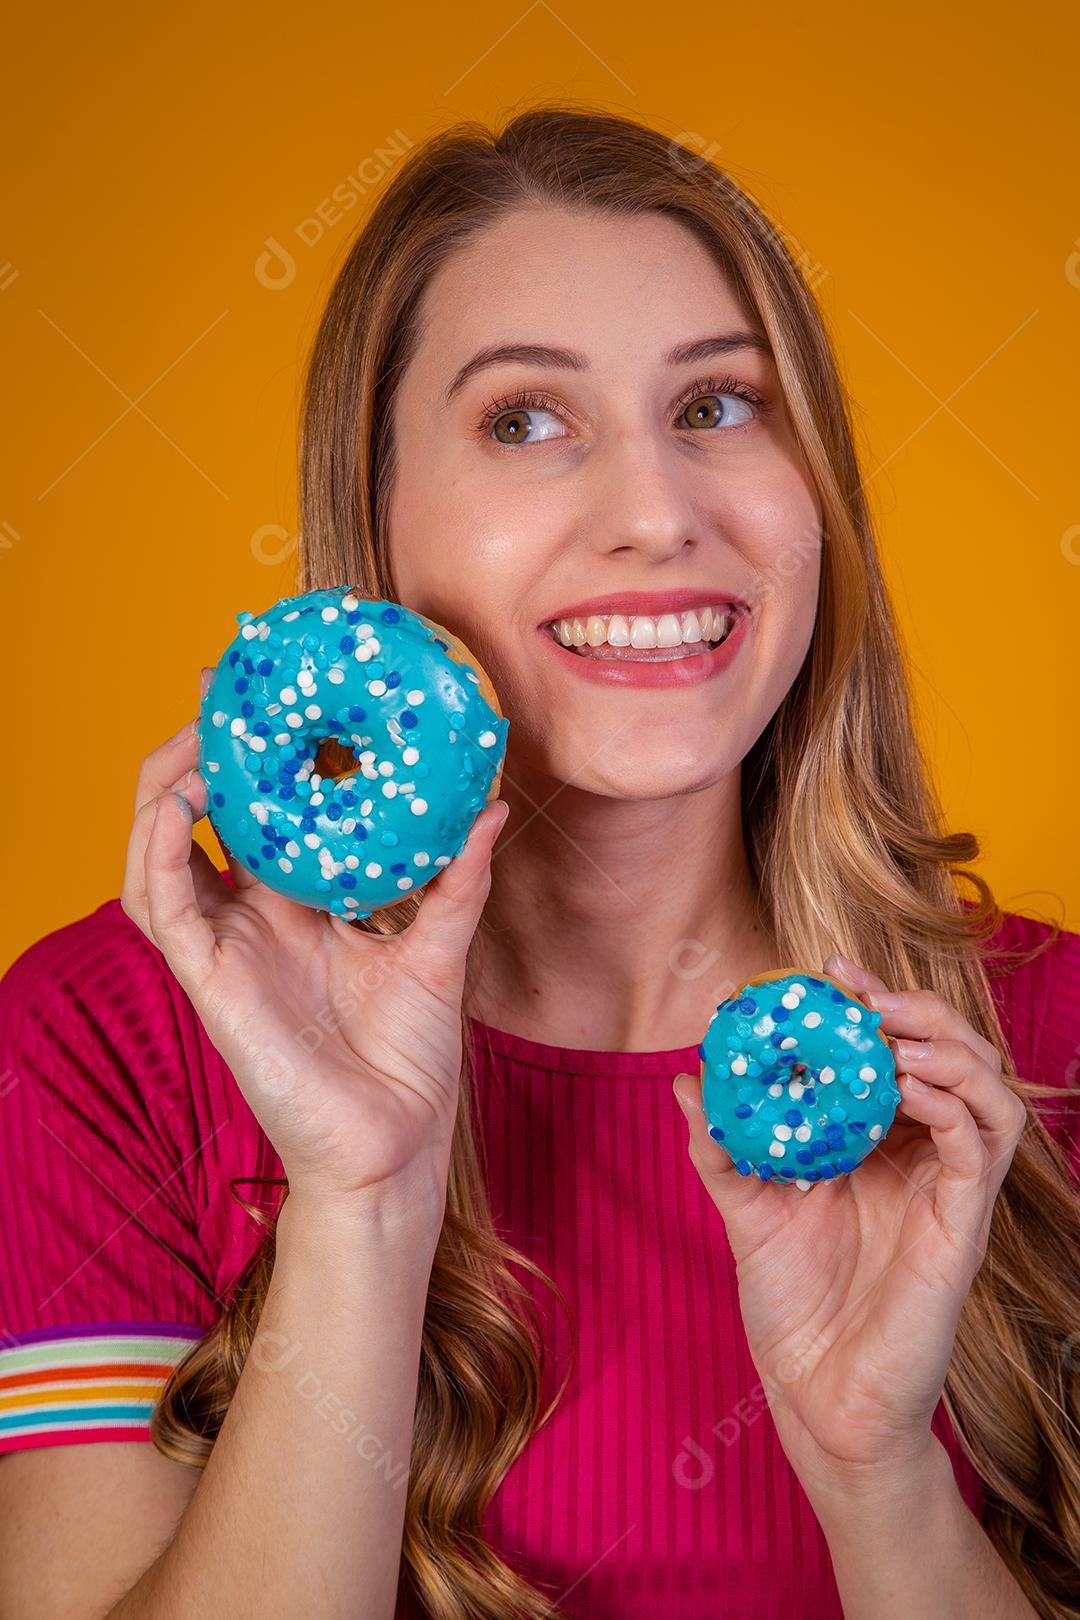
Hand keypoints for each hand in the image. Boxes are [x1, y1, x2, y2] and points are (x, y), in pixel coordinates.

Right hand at [121, 667, 509, 1220]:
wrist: (395, 1146)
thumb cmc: (410, 1061)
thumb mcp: (440, 951)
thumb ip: (457, 879)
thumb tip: (492, 806)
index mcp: (297, 909)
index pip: (257, 817)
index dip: (252, 759)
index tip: (267, 693)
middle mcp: (251, 921)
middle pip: (197, 821)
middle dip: (196, 755)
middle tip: (217, 694)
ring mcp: (224, 950)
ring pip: (158, 853)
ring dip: (162, 790)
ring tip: (191, 738)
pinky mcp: (208, 982)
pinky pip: (160, 906)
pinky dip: (158, 850)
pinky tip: (179, 802)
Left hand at [673, 952, 1025, 1492]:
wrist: (815, 1395)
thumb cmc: (792, 1304)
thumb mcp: (745, 1206)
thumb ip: (722, 1145)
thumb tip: (685, 1080)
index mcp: (881, 1146)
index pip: (900, 1053)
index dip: (875, 1003)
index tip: (829, 971)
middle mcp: (922, 1159)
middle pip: (956, 1058)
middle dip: (919, 1009)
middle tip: (865, 993)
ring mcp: (948, 1191)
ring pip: (988, 1092)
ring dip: (949, 1047)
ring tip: (893, 1030)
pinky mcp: (961, 1226)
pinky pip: (980, 1147)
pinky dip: (954, 1101)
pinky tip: (908, 1083)